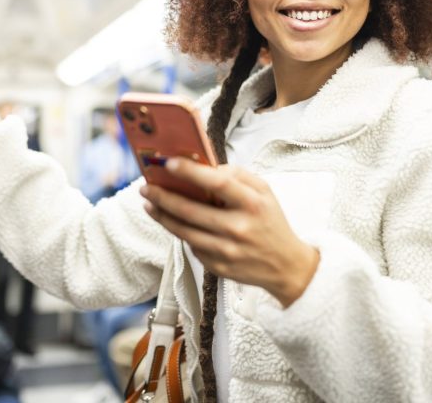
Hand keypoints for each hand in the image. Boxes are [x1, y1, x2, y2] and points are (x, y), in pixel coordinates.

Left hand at [141, 159, 318, 306]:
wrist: (286, 266)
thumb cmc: (271, 222)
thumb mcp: (264, 192)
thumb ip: (237, 175)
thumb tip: (205, 167)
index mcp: (252, 204)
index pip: (218, 183)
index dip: (191, 172)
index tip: (169, 163)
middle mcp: (239, 228)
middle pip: (191, 210)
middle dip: (163, 197)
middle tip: (146, 187)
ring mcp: (226, 250)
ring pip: (184, 231)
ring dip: (162, 216)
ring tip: (148, 204)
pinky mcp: (218, 267)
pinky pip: (191, 246)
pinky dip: (181, 233)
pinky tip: (173, 222)